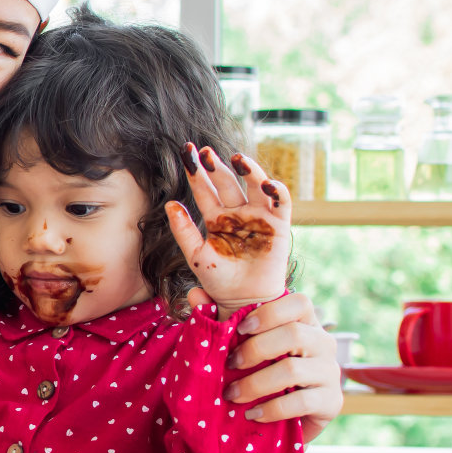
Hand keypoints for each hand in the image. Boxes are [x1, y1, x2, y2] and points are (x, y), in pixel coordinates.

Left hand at [166, 145, 290, 314]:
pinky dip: (277, 192)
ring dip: (249, 171)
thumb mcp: (196, 256)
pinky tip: (268, 184)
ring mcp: (258, 216)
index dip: (196, 171)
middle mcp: (236, 212)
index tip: (187, 150)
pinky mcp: (278, 225)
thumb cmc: (219, 280)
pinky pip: (281, 203)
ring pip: (255, 186)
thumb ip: (184, 231)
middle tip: (205, 152)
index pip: (203, 189)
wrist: (244, 301)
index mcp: (214, 217)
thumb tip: (170, 204)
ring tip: (238, 158)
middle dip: (216, 166)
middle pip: (227, 182)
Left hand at [190, 288, 342, 439]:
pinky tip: (252, 414)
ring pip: (293, 369)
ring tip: (232, 395)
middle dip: (254, 349)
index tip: (239, 327)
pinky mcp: (332, 402)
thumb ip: (220, 319)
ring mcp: (331, 373)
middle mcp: (323, 343)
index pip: (299, 302)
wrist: (285, 421)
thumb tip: (195, 294)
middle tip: (229, 364)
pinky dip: (271, 409)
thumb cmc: (260, 373)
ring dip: (255, 383)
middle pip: (294, 334)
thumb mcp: (241, 347)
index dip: (269, 312)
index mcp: (305, 323)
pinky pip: (301, 402)